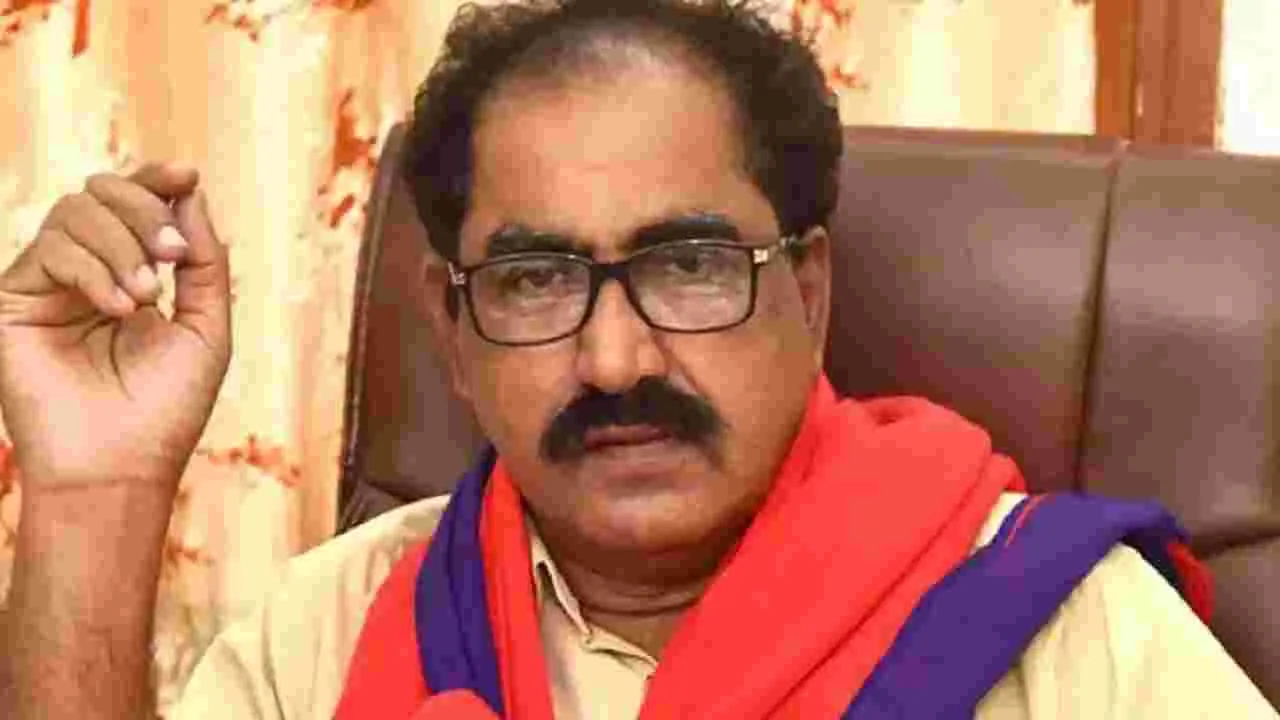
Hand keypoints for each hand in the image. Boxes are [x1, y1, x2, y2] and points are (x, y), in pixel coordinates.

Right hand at [0, 164, 231, 493]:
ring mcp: (48, 286)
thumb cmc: (166, 409)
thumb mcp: (205, 327)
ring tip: (145, 297)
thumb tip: (191, 192)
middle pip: (102, 194)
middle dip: (143, 209)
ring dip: (121, 244)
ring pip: (75, 212)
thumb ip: (205, 262)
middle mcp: (87, 275)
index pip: (136, 207)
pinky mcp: (13, 301)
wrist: (120, 467)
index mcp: (131, 276)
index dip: (157, 180)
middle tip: (171, 254)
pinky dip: (93, 270)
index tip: (187, 175)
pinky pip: (50, 250)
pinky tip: (119, 309)